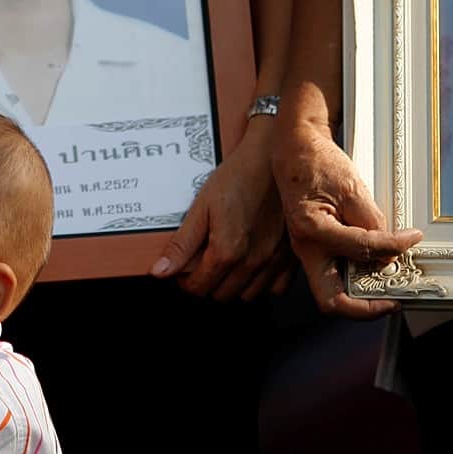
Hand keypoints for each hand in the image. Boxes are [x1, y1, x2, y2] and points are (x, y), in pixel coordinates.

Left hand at [151, 121, 291, 300]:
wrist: (273, 158)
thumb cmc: (238, 177)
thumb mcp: (201, 206)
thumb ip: (181, 244)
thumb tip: (160, 272)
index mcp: (227, 251)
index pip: (198, 287)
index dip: (185, 281)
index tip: (182, 269)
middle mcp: (253, 262)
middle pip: (221, 294)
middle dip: (207, 282)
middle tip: (201, 261)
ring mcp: (275, 261)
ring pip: (248, 295)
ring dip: (233, 284)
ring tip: (226, 259)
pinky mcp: (292, 256)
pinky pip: (276, 287)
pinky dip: (261, 281)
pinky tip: (252, 262)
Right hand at [274, 123, 421, 316]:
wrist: (295, 150)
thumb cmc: (317, 163)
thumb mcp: (352, 188)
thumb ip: (372, 222)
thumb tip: (390, 249)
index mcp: (312, 229)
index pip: (362, 250)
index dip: (393, 247)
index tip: (411, 239)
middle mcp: (305, 247)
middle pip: (331, 300)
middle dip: (365, 307)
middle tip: (392, 300)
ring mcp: (307, 251)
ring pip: (333, 291)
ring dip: (361, 294)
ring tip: (388, 283)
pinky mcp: (314, 248)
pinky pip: (335, 274)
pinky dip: (356, 277)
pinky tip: (373, 264)